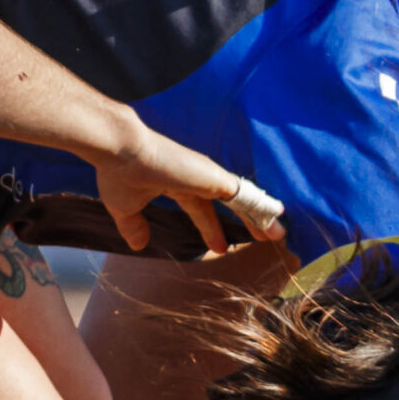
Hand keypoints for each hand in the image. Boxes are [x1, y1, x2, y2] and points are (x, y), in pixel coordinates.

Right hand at [87, 113, 282, 254]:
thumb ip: (134, 226)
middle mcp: (197, 178)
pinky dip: (263, 208)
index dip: (211, 228)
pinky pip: (248, 196)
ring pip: (244, 199)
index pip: (200, 208)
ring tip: (279, 235)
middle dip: (246, 221)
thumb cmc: (119, 172)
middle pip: (230, 203)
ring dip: (261, 217)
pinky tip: (277, 218)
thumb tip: (137, 246)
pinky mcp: (217, 178)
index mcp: (177, 183)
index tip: (220, 247)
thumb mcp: (126, 208)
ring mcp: (209, 176)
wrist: (121, 151)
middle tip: (264, 238)